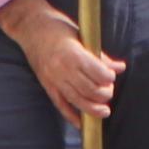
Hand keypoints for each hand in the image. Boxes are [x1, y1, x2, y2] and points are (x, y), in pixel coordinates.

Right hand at [0, 0, 121, 123]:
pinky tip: (82, 123)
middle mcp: (62, 68)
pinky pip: (60, 105)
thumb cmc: (57, 27)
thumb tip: (120, 68)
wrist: (29, 26)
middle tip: (109, 91)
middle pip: (89, 89)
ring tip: (104, 111)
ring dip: (93, 108)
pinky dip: (72, 116)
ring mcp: (53, 78)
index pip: (97, 74)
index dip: (108, 78)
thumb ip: (100, 55)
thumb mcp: (81, 35)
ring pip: (77, 100)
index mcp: (73, 53)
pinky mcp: (46, 85)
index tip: (111, 77)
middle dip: (104, 94)